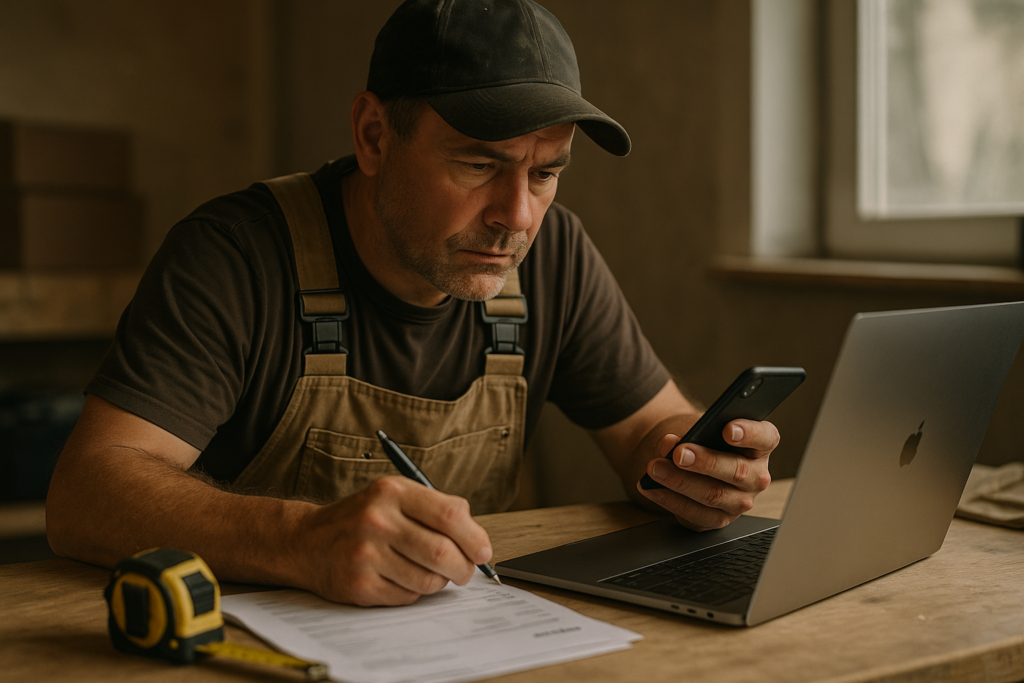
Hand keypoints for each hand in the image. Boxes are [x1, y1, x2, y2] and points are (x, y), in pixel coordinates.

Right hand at [299, 476, 492, 605]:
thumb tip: (478, 538)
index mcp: (392, 492)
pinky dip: (415, 593)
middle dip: (464, 567)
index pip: (450, 515)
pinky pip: (407, 597)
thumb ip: (435, 508)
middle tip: (465, 571)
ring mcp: (366, 554)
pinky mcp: (359, 585)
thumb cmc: (360, 519)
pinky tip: (404, 580)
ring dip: (439, 582)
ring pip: (428, 580)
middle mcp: (377, 520)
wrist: (305, 541)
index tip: (483, 551)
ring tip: (432, 574)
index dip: (475, 537)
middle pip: (443, 552)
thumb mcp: (394, 496)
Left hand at [636, 419, 778, 531]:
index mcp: (759, 447)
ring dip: (681, 482)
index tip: (728, 429)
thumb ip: (687, 432)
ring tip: (656, 468)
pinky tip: (652, 488)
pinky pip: (696, 515)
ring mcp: (739, 501)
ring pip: (714, 495)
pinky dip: (669, 500)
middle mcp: (756, 477)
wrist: (689, 460)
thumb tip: (669, 444)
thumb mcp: (698, 428)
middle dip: (705, 462)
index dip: (749, 433)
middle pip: (738, 471)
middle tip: (679, 454)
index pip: (765, 438)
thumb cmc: (702, 440)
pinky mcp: (718, 519)